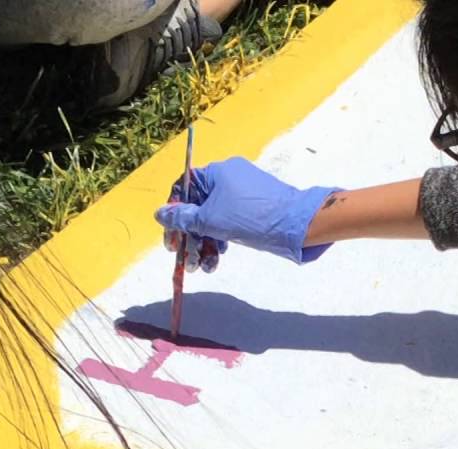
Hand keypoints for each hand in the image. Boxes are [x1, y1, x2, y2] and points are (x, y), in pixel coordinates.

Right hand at [154, 157, 340, 268]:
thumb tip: (160, 213)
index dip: (174, 214)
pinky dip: (222, 238)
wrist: (298, 224)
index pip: (184, 188)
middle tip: (185, 258)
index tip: (171, 239)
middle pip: (198, 206)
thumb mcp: (211, 220)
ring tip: (204, 266)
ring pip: (214, 217)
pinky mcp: (255, 208)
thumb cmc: (250, 218)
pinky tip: (219, 258)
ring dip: (205, 242)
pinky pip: (229, 221)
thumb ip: (184, 218)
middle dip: (190, 235)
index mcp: (217, 172)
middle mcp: (229, 178)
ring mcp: (243, 193)